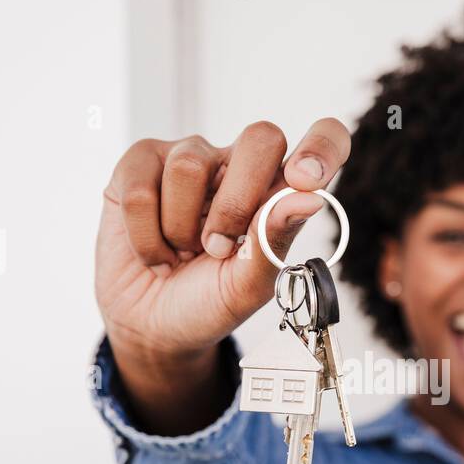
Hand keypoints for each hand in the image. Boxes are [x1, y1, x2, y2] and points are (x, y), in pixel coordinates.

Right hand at [96, 118, 350, 375]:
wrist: (151, 325)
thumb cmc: (208, 302)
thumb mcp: (248, 287)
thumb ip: (275, 241)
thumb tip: (310, 197)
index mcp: (278, 190)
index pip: (323, 140)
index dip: (323, 147)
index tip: (307, 180)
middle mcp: (237, 165)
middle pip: (261, 137)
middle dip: (238, 203)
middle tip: (219, 250)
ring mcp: (188, 158)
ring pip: (189, 166)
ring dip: (181, 231)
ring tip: (183, 253)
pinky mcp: (140, 164)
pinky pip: (142, 188)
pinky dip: (147, 237)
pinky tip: (154, 253)